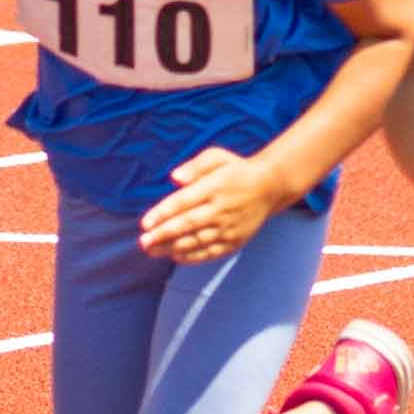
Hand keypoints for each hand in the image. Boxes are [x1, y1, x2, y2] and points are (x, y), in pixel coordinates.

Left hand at [141, 139, 290, 260]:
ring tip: (152, 251)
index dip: (163, 214)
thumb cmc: (236, 170)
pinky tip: (175, 257)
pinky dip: (193, 257)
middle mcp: (221, 209)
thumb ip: (195, 166)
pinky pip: (211, 252)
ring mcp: (229, 228)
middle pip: (187, 225)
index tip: (145, 223)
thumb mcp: (217, 157)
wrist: (269, 187)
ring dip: (172, 248)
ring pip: (197, 241)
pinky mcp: (235, 241)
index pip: (183, 202)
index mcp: (214, 187)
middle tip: (143, 242)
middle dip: (163, 235)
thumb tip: (174, 178)